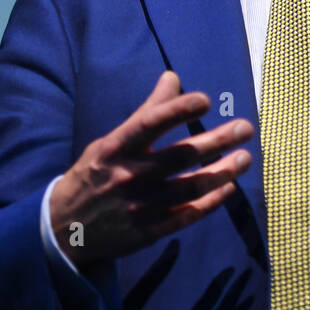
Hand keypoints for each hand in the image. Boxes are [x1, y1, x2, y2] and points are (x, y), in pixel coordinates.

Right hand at [49, 70, 253, 267]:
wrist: (64, 228)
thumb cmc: (95, 174)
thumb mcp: (111, 141)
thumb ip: (146, 112)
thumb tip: (173, 77)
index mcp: (116, 148)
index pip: (148, 125)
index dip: (177, 111)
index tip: (206, 100)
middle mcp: (128, 176)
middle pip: (179, 157)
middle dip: (215, 141)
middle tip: (245, 127)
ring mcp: (139, 206)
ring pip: (188, 188)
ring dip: (222, 172)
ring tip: (246, 158)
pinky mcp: (147, 232)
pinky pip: (185, 216)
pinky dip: (209, 203)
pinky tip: (229, 187)